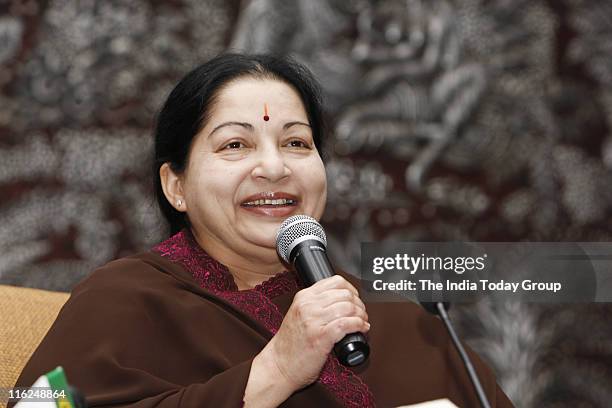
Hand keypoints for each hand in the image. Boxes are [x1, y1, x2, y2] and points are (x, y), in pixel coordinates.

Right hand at [260, 275, 369, 392]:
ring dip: (361, 315)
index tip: (355, 299)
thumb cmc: (290, 345)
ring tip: (362, 322)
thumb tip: (342, 301)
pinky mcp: (321, 337)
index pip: (336, 281)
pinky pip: (347, 324)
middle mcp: (308, 305)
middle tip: (361, 313)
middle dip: (359, 304)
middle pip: (345, 294)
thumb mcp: (299, 314)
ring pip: (348, 307)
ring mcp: (313, 320)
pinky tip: (361, 329)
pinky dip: (359, 325)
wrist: (279, 366)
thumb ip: (315, 304)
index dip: (352, 290)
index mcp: (303, 297)